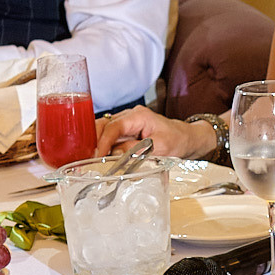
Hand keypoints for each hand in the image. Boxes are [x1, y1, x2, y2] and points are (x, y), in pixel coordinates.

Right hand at [95, 106, 211, 160]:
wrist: (186, 138)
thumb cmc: (177, 140)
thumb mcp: (160, 147)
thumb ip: (138, 150)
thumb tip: (116, 153)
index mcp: (139, 116)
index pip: (114, 126)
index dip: (103, 141)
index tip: (98, 155)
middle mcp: (129, 116)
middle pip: (103, 124)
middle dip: (94, 141)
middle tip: (88, 159)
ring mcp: (126, 122)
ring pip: (103, 129)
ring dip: (96, 143)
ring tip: (91, 159)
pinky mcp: (125, 131)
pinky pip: (109, 135)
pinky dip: (102, 145)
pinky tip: (99, 156)